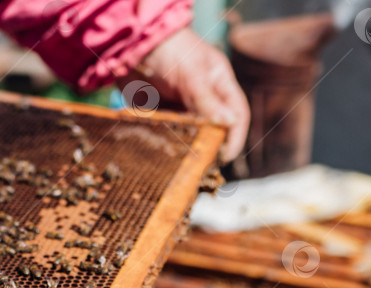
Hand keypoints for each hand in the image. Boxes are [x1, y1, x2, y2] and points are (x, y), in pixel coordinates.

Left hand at [118, 27, 249, 162]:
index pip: (237, 113)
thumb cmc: (169, 48)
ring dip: (188, 145)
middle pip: (215, 128)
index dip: (235, 136)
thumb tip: (230, 123)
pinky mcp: (162, 111)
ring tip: (183, 158)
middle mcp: (204, 96)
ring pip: (192, 133)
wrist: (132, 43)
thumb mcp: (191, 73)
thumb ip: (207, 99)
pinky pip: (169, 131)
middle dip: (211, 145)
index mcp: (219, 83)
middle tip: (203, 162)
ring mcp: (182, 105)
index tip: (226, 156)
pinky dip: (167, 140)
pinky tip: (163, 148)